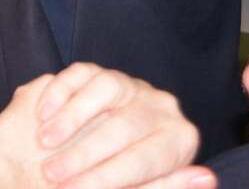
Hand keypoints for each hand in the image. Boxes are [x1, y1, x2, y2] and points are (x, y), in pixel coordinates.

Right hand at [0, 66, 212, 188]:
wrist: (93, 163)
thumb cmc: (122, 181)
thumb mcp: (141, 187)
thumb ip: (163, 186)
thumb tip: (206, 177)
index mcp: (179, 140)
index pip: (143, 160)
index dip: (105, 177)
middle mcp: (161, 106)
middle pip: (123, 126)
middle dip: (83, 153)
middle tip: (52, 174)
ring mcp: (131, 84)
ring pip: (105, 89)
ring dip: (71, 118)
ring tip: (45, 143)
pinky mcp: (100, 71)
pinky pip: (81, 73)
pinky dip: (60, 93)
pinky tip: (42, 117)